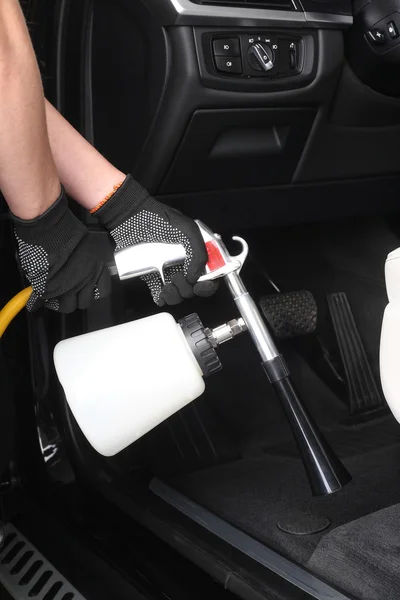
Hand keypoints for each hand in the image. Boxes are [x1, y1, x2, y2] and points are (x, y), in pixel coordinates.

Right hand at [12, 187, 110, 311]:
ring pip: (66, 306)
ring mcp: (68, 286)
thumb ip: (88, 263)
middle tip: (67, 292)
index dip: (92, 291)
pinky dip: (37, 301)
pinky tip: (35, 299)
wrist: (49, 227)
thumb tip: (85, 271)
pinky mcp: (50, 288)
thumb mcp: (88, 245)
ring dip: (58, 302)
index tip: (86, 289)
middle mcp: (86, 280)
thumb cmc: (66, 230)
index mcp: (98, 268)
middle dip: (75, 298)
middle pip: (84, 302)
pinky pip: (45, 301)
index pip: (102, 292)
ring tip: (52, 294)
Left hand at [94, 175, 216, 305]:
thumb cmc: (159, 218)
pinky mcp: (152, 276)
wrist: (132, 218)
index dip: (208, 284)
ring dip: (175, 295)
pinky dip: (161, 298)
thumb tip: (196, 275)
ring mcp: (168, 271)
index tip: (200, 285)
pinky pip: (160, 294)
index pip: (210, 275)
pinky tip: (160, 294)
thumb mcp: (187, 230)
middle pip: (194, 288)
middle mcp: (184, 263)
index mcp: (196, 253)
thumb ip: (199, 252)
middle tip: (178, 277)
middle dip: (188, 288)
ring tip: (168, 286)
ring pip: (178, 294)